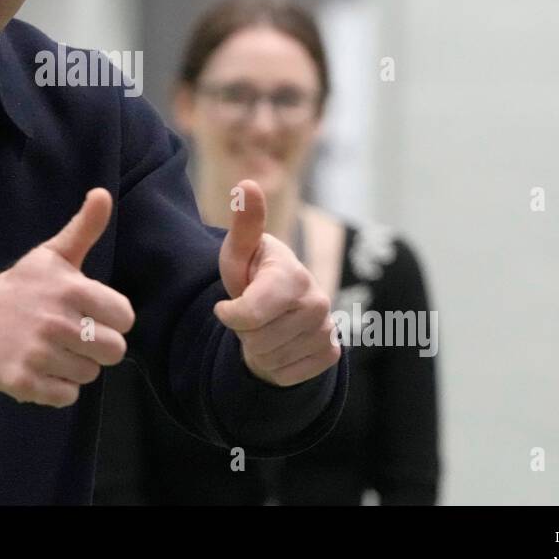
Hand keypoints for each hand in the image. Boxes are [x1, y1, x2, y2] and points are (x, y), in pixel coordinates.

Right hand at [0, 188, 134, 407]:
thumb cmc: (20, 288)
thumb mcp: (52, 255)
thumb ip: (84, 228)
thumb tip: (102, 193)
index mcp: (71, 289)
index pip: (125, 317)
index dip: (112, 318)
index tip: (91, 314)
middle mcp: (56, 321)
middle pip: (114, 351)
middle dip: (97, 347)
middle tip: (72, 336)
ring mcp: (38, 353)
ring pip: (90, 375)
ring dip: (75, 367)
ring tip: (52, 350)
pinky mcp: (23, 381)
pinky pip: (66, 397)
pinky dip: (57, 389)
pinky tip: (40, 370)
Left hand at [214, 179, 339, 386]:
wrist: (280, 305)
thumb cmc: (253, 273)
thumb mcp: (239, 251)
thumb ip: (245, 223)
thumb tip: (248, 183)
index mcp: (293, 276)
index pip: (248, 316)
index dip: (229, 315)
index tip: (226, 305)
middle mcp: (318, 303)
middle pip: (257, 340)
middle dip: (244, 332)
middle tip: (253, 314)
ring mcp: (328, 330)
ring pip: (270, 360)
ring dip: (258, 349)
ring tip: (265, 327)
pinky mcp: (331, 354)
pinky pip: (285, 375)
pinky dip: (275, 366)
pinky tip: (280, 343)